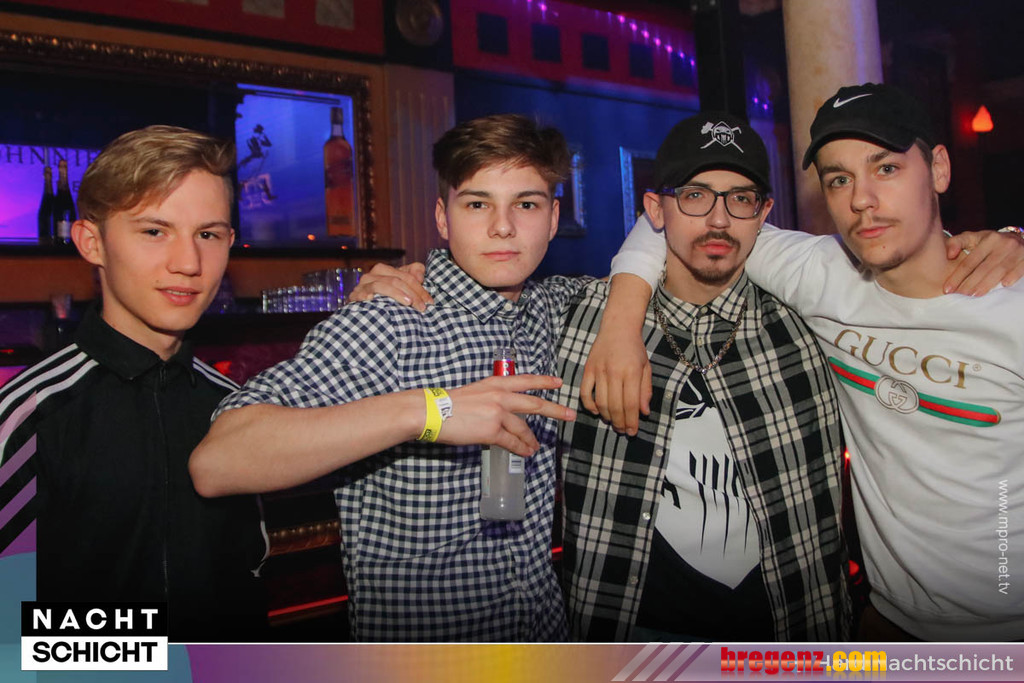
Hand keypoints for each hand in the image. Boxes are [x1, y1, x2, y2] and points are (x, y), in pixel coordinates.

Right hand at [348, 262, 432, 310]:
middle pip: (396, 279)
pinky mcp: (354, 296)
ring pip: (381, 285)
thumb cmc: (387, 300)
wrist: (365, 315)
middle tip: (422, 307)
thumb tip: (420, 276)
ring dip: (396, 294)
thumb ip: (414, 273)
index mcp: (383, 270)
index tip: (429, 303)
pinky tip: (372, 298)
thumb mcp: (402, 285)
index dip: (420, 289)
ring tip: (409, 303)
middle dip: (412, 293)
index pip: (406, 276)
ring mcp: (362, 286)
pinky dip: (367, 294)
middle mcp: (372, 275)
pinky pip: (362, 293)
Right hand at [440, 374, 575, 455]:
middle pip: (534, 403)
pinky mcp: (491, 431)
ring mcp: (497, 413)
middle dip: (555, 410)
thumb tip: (501, 414)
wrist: (431, 411)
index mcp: (494, 383)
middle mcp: (499, 396)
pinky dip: (521, 448)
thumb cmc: (447, 404)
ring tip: (536, 446)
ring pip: (523, 428)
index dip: (544, 382)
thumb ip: (491, 399)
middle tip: (570, 414)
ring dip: (531, 439)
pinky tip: (526, 452)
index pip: (525, 380)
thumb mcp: (474, 393)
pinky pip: (511, 442)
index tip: (558, 383)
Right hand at [580, 325, 651, 435]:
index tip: (632, 432)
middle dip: (619, 423)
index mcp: (631, 372)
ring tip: (612, 422)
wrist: (618, 327)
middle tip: (622, 430)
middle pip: (614, 406)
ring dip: (606, 417)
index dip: (631, 421)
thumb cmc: (634, 348)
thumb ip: (645, 390)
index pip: (630, 404)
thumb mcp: (646, 367)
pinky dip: (589, 405)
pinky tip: (597, 411)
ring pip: (600, 402)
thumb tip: (644, 413)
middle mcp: (614, 372)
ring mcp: (598, 370)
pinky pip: (584, 392)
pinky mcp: (588, 369)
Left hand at [943, 229, 1023, 294]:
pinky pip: (1020, 268)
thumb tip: (949, 255)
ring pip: (1000, 270)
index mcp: (988, 239)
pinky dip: (1012, 276)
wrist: (1018, 238)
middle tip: (960, 295)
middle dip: (970, 283)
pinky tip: (1004, 285)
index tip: (947, 288)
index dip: (958, 276)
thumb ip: (957, 242)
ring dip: (986, 284)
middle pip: (984, 268)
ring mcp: (1017, 250)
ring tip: (974, 295)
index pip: (970, 261)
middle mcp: (1003, 243)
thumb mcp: (974, 237)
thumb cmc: (990, 242)